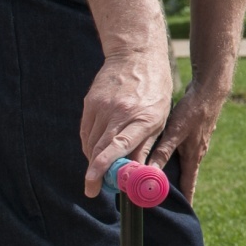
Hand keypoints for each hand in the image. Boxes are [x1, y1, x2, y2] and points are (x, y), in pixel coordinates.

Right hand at [80, 46, 175, 197]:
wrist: (136, 56)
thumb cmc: (154, 90)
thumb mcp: (159, 119)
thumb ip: (145, 146)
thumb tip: (136, 173)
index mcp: (142, 118)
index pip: (119, 145)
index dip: (105, 165)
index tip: (94, 183)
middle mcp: (119, 112)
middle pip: (100, 148)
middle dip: (94, 173)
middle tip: (93, 190)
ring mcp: (102, 106)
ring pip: (90, 142)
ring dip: (93, 159)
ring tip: (99, 170)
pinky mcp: (90, 102)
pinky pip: (86, 131)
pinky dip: (89, 145)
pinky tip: (95, 150)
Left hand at [149, 75, 227, 200]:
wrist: (210, 91)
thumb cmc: (193, 111)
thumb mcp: (175, 132)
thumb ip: (162, 152)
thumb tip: (149, 172)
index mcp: (194, 157)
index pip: (189, 185)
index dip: (186, 200)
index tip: (183, 214)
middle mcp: (197, 153)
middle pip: (187, 177)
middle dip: (178, 189)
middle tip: (167, 201)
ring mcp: (198, 144)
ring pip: (185, 163)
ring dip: (176, 173)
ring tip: (164, 181)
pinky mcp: (195, 134)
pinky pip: (185, 151)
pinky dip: (176, 158)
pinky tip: (167, 154)